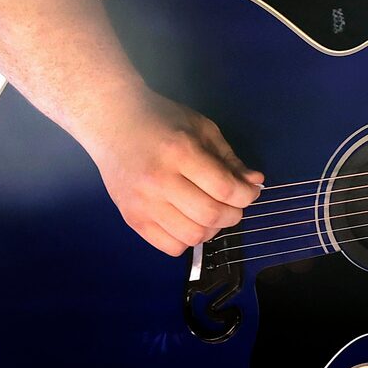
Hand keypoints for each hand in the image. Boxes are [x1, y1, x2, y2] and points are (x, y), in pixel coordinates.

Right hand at [80, 88, 263, 256]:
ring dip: (212, 230)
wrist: (112, 122)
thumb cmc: (161, 120)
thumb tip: (254, 183)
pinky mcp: (131, 219)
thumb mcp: (201, 128)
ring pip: (192, 236)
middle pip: (211, 216)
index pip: (224, 189)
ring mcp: (142, 203)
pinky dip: (187, 240)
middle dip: (234, 214)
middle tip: (234, 205)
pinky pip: (169, 246)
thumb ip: (229, 158)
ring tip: (212, 214)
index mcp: (180, 152)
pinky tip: (189, 222)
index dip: (247, 195)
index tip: (250, 192)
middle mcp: (159, 181)